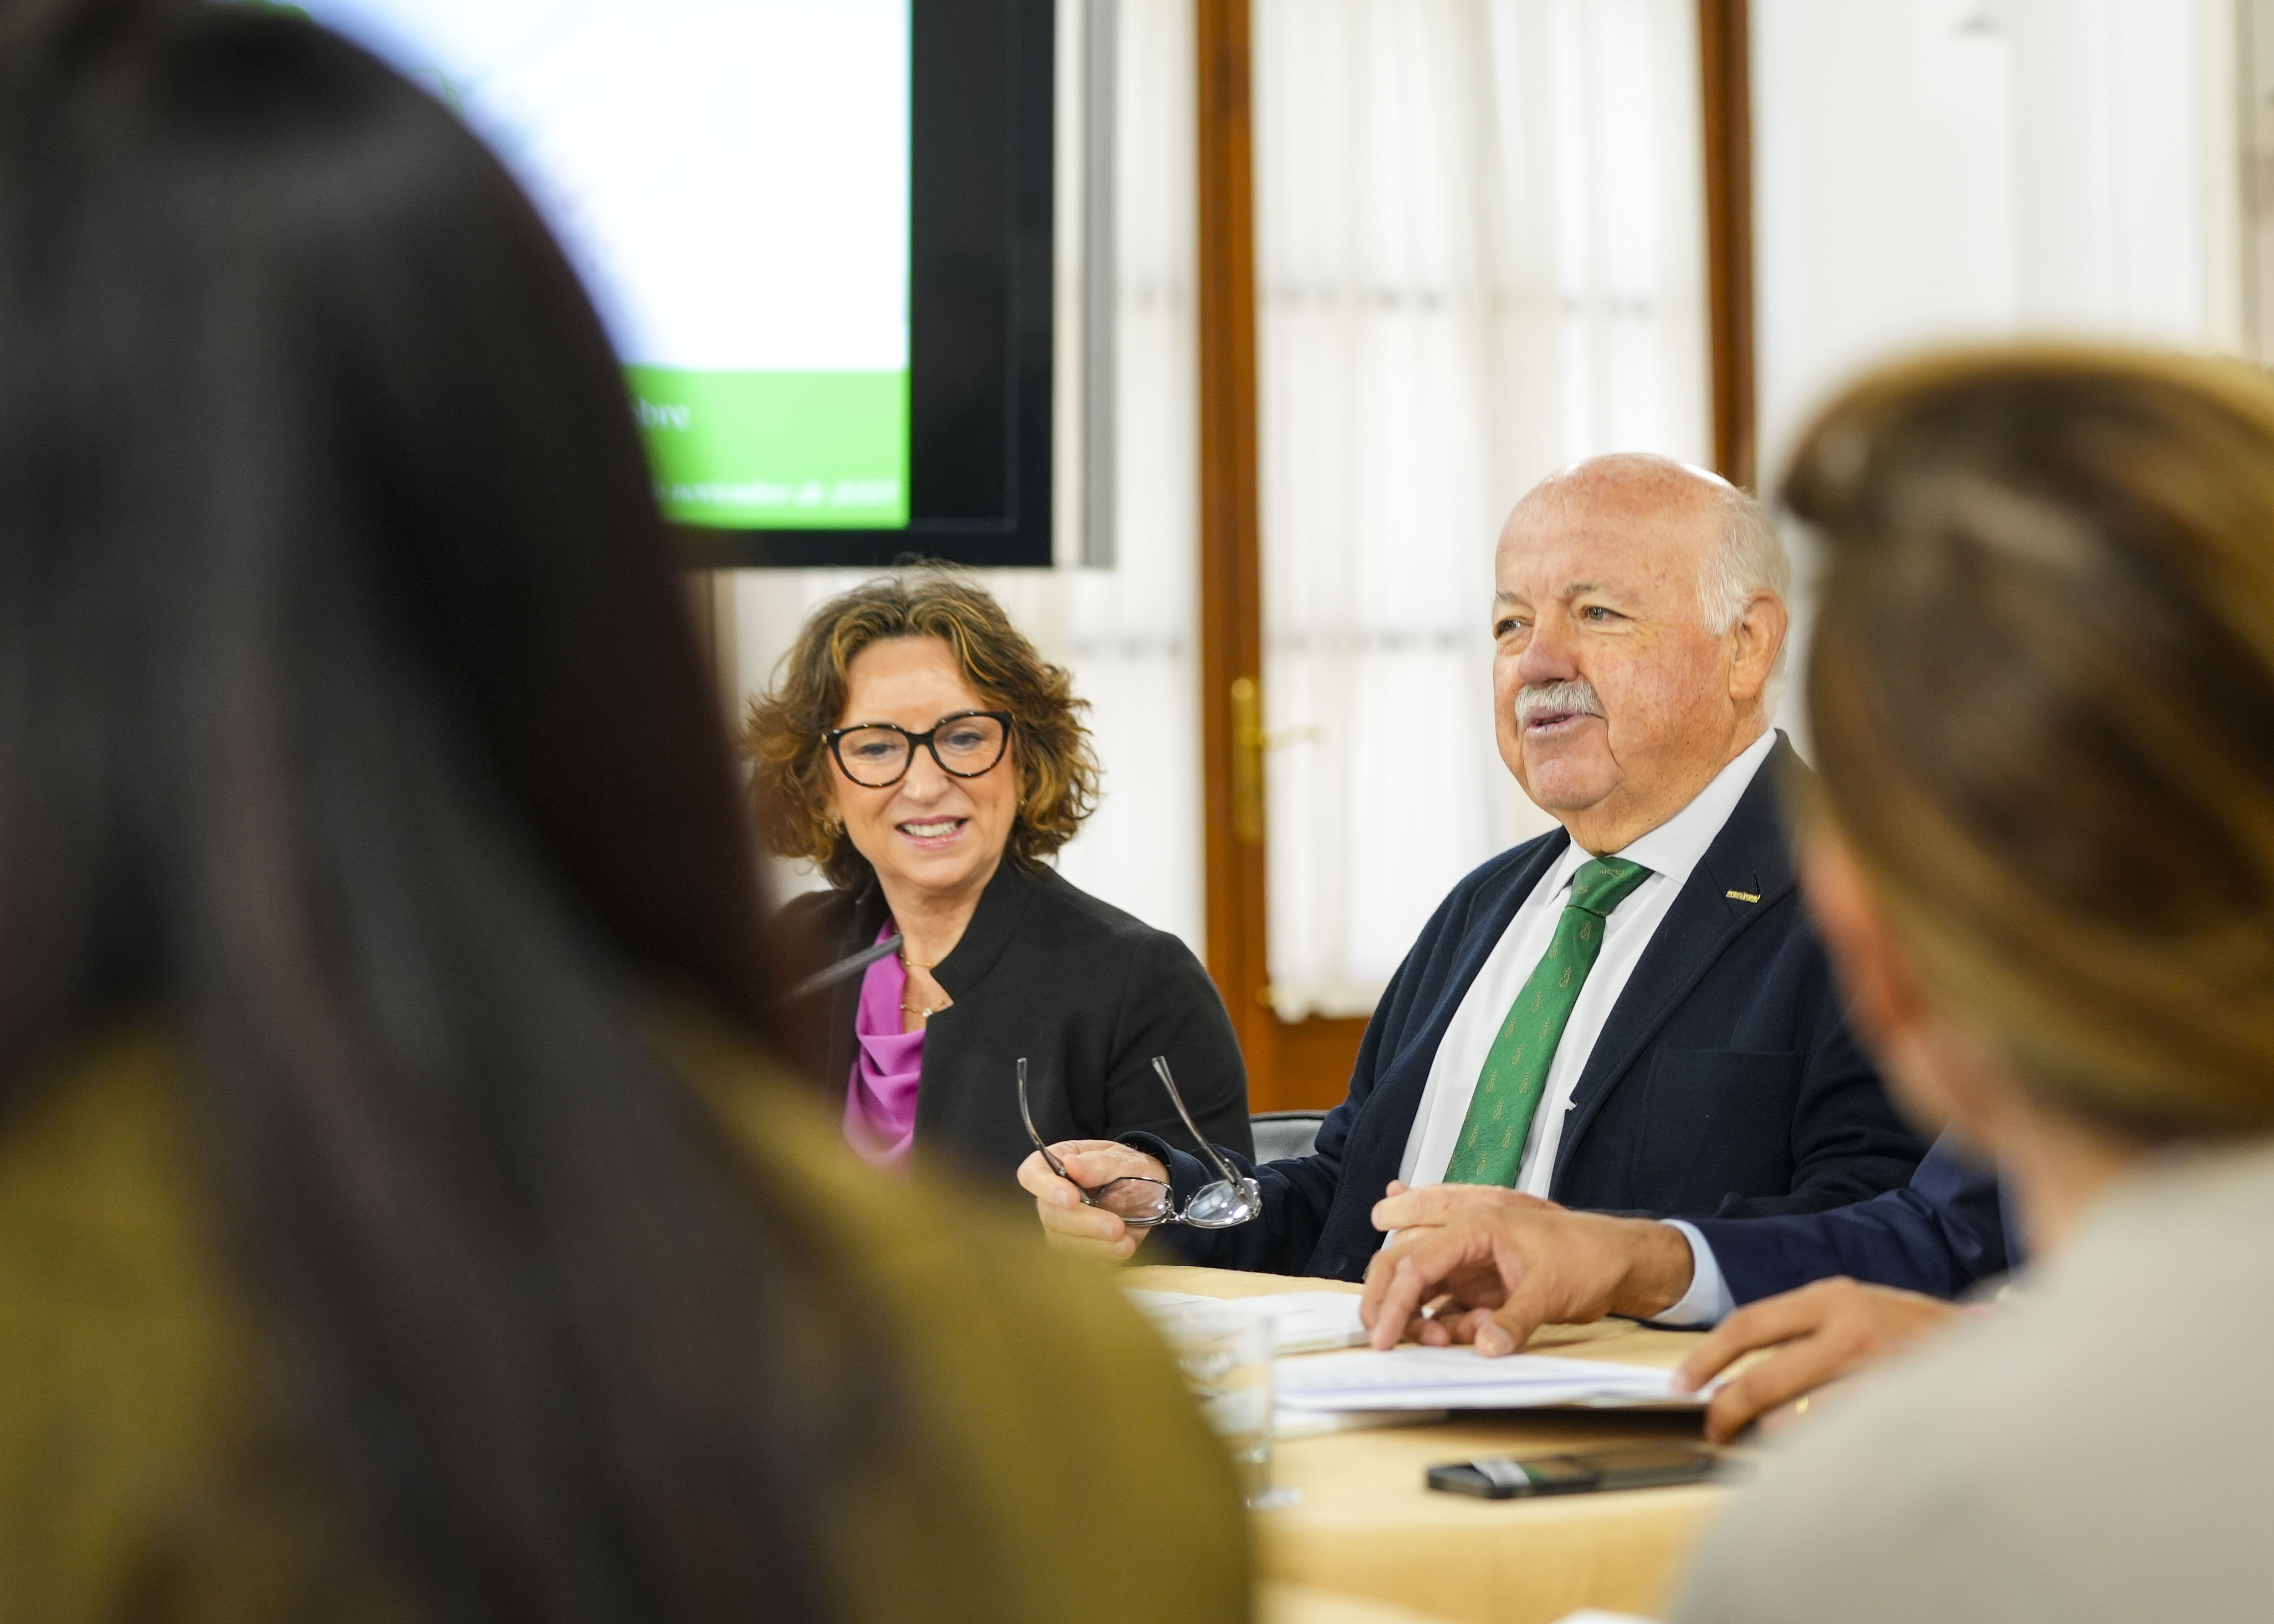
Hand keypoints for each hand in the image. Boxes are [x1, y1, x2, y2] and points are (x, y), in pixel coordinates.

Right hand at [1015, 1140, 1168, 1262]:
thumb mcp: (1124, 1159)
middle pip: (1050, 1215)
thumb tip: (1070, 1164)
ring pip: (1062, 1242)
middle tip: (1115, 1226)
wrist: (1153, 1195)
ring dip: (1095, 1245)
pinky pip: (1080, 1260)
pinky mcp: (1078, 1248)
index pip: (1033, 1174)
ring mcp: (1064, 1225)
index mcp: (1059, 1163)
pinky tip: (1124, 1247)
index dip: (1045, 1188)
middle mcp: (1054, 1196)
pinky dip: (1103, 1257)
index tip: (1071, 1198)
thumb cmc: (1132, 1170)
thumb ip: (1099, 1162)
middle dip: (1083, 1223)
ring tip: (1125, 1240)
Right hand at [1358, 1183, 1695, 1354]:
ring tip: (1448, 1341)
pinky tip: (1465, 1332)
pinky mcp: (1478, 1286)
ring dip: (1420, 1321)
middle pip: (1401, 1265)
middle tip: (1381, 1338)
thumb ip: (1515, 1320)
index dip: (1394, 1302)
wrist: (1619, 1260)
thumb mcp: (1552, 1290)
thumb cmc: (1588, 1256)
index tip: (1383, 1336)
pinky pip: (1444, 1308)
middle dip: (1386, 1303)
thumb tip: (1486, 1347)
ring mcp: (1469, 1263)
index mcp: (1476, 1225)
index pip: (1416, 1262)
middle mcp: (1464, 1240)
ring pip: (1419, 1290)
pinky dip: (1443, 1326)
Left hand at [1672, 1278, 1962, 1441]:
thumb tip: (1743, 1367)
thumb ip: (1803, 1329)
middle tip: (1712, 1429)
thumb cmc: (1909, 1329)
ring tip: (1753, 1444)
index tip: (1683, 1383)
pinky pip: (1834, 1439)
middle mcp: (1848, 1331)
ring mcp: (1874, 1372)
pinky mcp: (1895, 1407)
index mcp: (1830, 1299)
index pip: (1747, 1326)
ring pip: (1794, 1418)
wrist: (1986, 1343)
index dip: (1706, 1358)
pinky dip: (1808, 1449)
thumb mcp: (1853, 1308)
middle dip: (1725, 1411)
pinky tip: (1802, 1454)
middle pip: (1762, 1380)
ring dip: (1765, 1437)